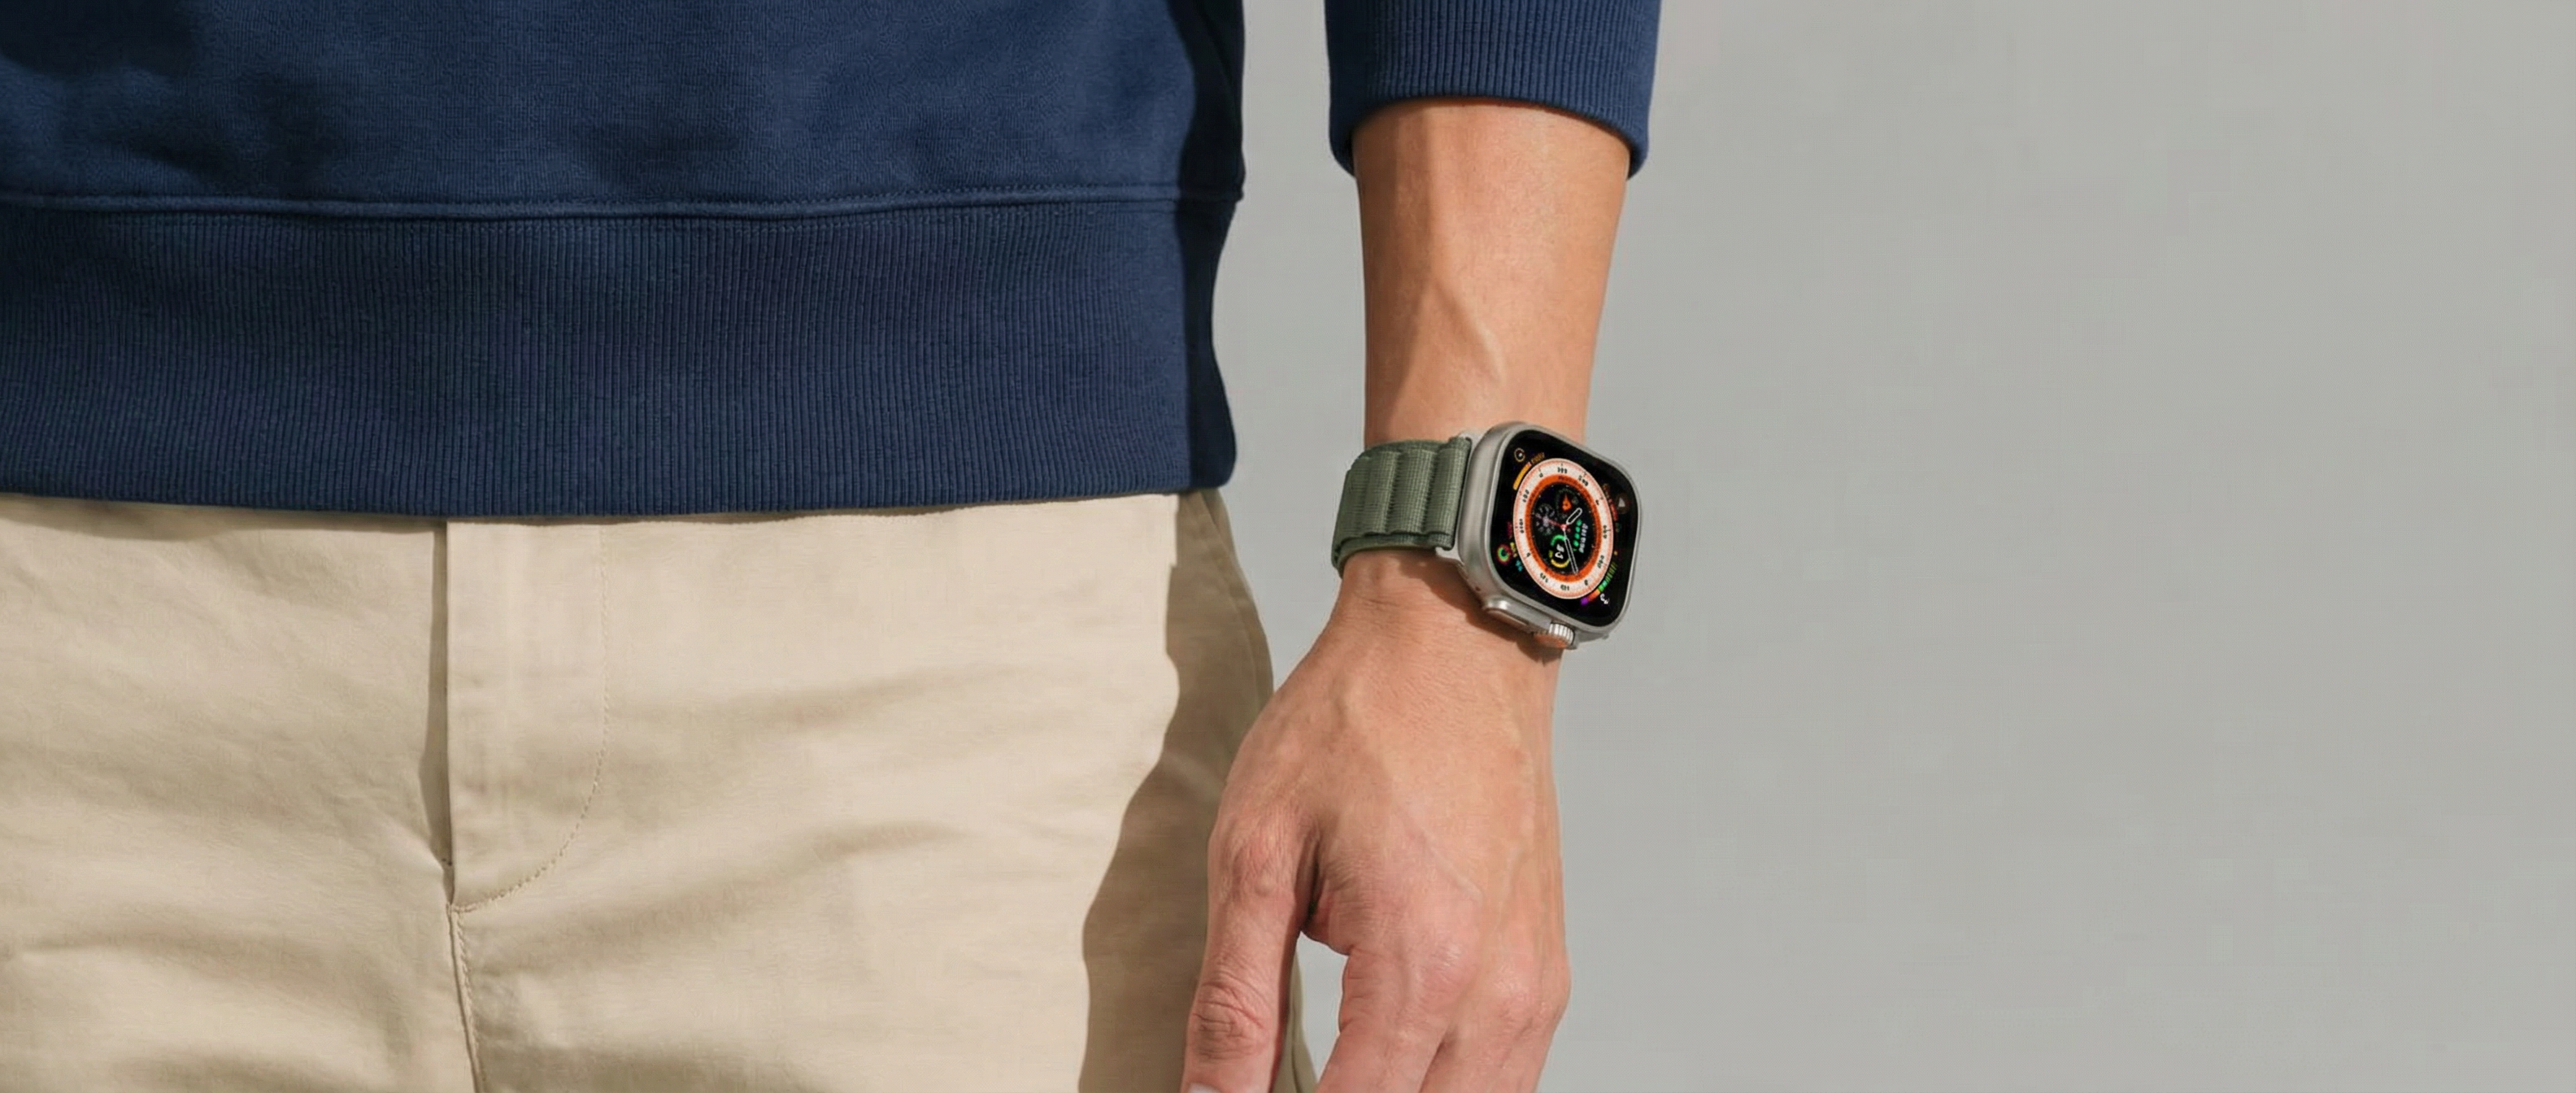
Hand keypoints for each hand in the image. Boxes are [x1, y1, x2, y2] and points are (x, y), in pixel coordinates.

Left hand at [1180, 550, 1569, 1092]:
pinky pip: (1504, 1081)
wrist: (1456, 643)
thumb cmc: (1354, 724)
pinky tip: (1385, 1068)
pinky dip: (1445, 1091)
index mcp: (1419, 967)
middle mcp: (1497, 995)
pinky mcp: (1547, 974)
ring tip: (1325, 1077)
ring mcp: (1535, 989)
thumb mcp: (1256, 854)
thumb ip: (1233, 1002)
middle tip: (1270, 1084)